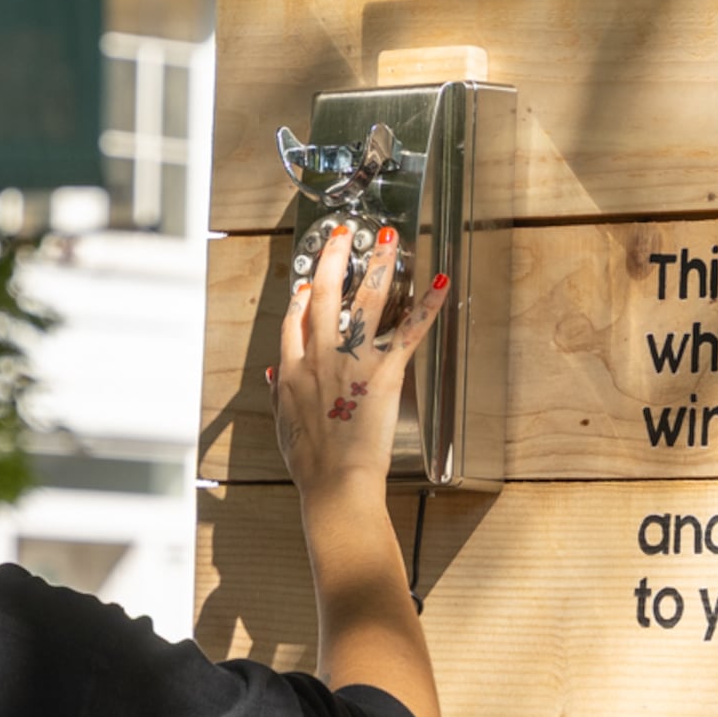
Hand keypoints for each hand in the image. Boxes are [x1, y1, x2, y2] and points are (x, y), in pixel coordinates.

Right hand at [269, 221, 445, 499]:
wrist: (335, 482)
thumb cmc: (311, 463)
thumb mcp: (284, 425)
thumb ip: (280, 393)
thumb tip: (277, 375)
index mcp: (294, 370)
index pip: (294, 320)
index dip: (300, 296)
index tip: (306, 282)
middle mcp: (320, 357)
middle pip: (323, 294)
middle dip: (333, 259)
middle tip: (343, 234)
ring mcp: (353, 361)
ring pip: (365, 300)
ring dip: (379, 264)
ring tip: (389, 238)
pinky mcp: (384, 372)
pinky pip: (410, 331)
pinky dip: (428, 305)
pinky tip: (440, 282)